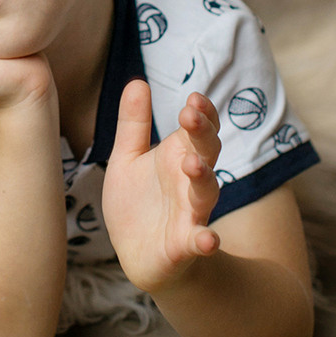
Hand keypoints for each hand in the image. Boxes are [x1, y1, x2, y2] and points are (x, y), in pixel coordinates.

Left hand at [102, 82, 222, 292]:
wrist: (137, 254)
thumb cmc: (137, 202)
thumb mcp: (127, 158)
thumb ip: (134, 124)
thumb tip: (138, 82)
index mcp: (178, 155)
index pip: (199, 128)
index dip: (202, 113)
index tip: (194, 98)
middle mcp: (190, 181)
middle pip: (207, 151)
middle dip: (202, 133)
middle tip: (190, 115)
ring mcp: (190, 212)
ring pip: (206, 191)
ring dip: (203, 177)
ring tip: (192, 164)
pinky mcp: (184, 244)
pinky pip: (199, 240)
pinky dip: (205, 240)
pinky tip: (209, 240)